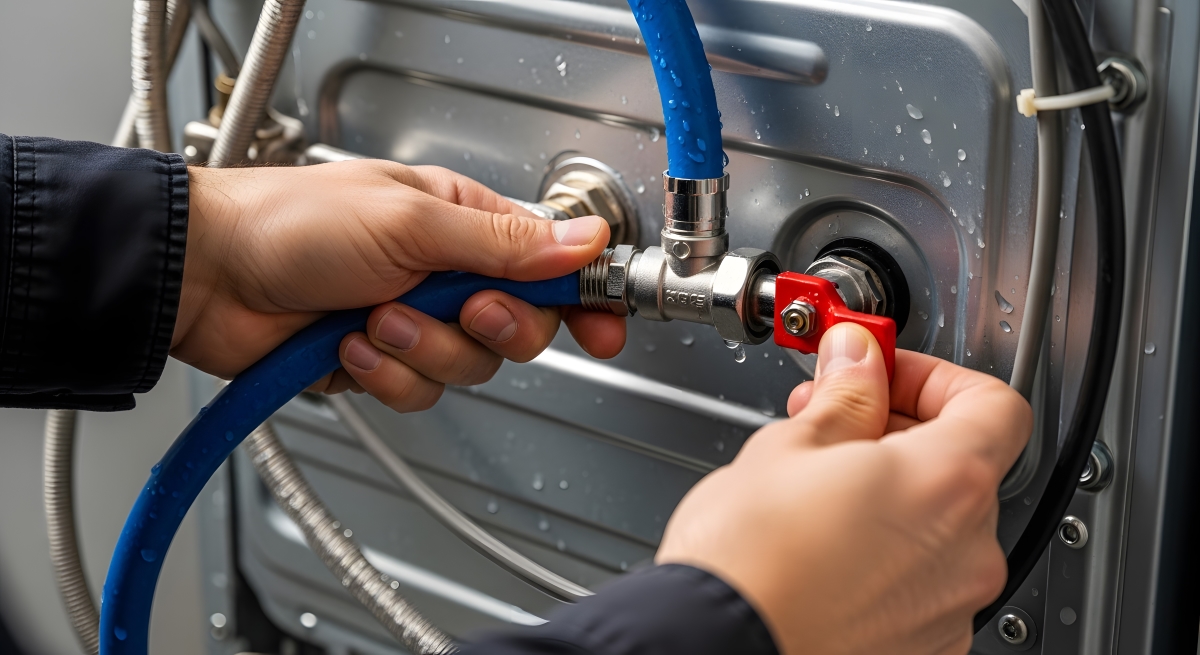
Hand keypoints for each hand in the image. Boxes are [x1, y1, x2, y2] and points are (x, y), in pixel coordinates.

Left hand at [173, 160, 625, 408]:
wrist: (206, 275)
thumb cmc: (289, 222)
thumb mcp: (410, 220)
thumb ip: (502, 243)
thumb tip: (582, 241)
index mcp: (462, 222)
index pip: (547, 264)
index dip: (583, 297)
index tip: (606, 327)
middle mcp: (444, 272)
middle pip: (520, 327)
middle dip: (488, 327)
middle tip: (456, 307)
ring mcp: (413, 320)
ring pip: (469, 366)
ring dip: (420, 349)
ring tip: (373, 318)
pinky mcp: (380, 363)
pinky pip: (418, 391)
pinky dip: (384, 375)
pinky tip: (348, 346)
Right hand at [656, 324, 1030, 654]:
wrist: (716, 645)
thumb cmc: (747, 562)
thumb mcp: (789, 447)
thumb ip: (844, 395)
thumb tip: (858, 362)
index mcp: (947, 483)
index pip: (992, 403)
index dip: (935, 377)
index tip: (887, 374)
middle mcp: (969, 550)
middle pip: (960, 465)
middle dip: (897, 431)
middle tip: (832, 419)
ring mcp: (950, 606)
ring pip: (937, 526)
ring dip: (889, 494)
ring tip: (816, 487)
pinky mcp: (923, 645)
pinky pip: (920, 581)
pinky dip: (885, 553)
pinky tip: (824, 544)